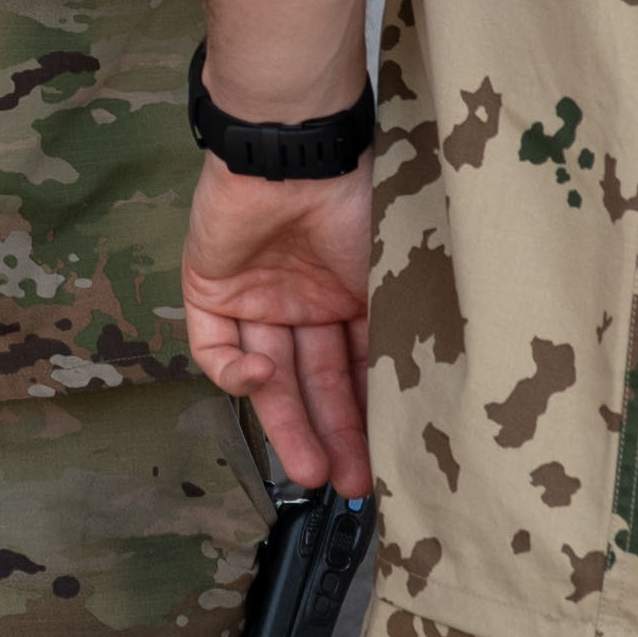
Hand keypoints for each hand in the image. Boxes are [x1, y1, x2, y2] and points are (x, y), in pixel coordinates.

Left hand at [181, 163, 377, 499]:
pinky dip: (236, 372)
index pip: (357, 370)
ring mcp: (255, 296)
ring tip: (313, 469)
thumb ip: (399, 334)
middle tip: (352, 483)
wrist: (292, 153)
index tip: (389, 461)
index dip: (370, 416)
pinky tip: (264, 379)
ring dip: (288, 423)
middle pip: (314, 382)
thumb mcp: (392, 278)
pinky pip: (213, 347)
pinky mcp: (207, 288)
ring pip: (268, 377)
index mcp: (349, 293)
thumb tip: (430, 402)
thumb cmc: (355, 203)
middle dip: (333, 434)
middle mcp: (302, 300)